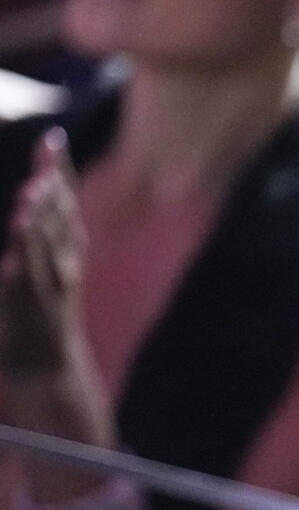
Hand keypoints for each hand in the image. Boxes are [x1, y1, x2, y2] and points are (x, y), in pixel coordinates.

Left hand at [0, 128, 86, 386]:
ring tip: (38, 186)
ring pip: (47, 240)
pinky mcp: (27, 300)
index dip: (58, 172)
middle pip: (61, 215)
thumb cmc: (36, 321)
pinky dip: (28, 244)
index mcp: (63, 254)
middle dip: (56, 182)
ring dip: (44, 211)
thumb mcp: (42, 275)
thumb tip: (36, 204)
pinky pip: (27, 266)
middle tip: (53, 148)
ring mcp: (46, 283)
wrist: (47, 370)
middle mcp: (61, 265)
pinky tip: (23, 222)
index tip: (53, 139)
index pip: (63, 206)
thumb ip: (40, 239)